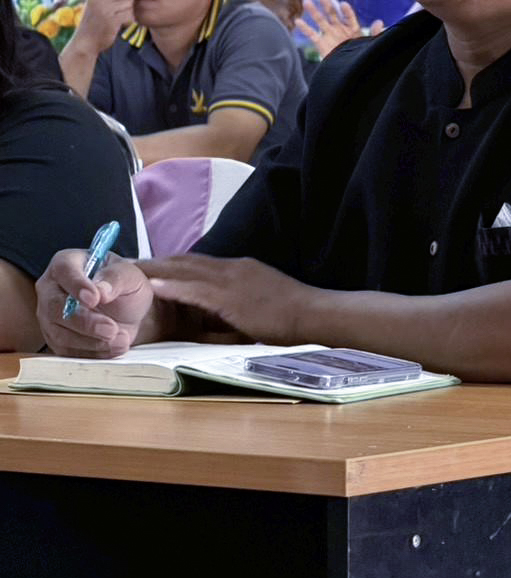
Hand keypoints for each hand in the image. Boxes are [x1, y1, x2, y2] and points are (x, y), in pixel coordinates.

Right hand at [36, 249, 154, 356]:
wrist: (127, 310)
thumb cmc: (124, 285)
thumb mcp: (130, 275)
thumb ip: (116, 278)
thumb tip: (101, 291)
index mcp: (66, 263)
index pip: (65, 271)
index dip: (78, 285)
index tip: (95, 299)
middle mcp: (51, 289)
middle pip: (56, 307)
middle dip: (85, 322)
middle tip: (111, 329)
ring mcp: (49, 316)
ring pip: (60, 333)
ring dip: (92, 341)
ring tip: (121, 339)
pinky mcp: (55, 338)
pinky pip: (67, 351)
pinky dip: (92, 352)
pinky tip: (114, 347)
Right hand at [72, 0, 138, 53]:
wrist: (85, 43)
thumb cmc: (95, 25)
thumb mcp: (98, 7)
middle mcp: (99, 0)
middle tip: (126, 9)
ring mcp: (104, 10)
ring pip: (129, 2)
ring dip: (130, 11)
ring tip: (122, 19)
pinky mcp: (111, 21)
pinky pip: (129, 14)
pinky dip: (130, 20)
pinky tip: (124, 25)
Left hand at [142, 255, 313, 344]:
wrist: (313, 314)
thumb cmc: (294, 315)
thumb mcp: (263, 302)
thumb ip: (241, 303)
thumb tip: (224, 317)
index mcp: (241, 269)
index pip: (200, 262)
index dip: (174, 262)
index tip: (153, 264)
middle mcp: (233, 268)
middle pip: (187, 260)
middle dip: (158, 261)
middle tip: (131, 261)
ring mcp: (231, 281)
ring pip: (186, 270)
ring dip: (157, 269)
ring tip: (132, 269)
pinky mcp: (230, 297)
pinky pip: (195, 289)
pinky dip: (173, 285)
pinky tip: (153, 285)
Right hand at [295, 0, 383, 58]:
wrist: (351, 72)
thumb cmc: (361, 57)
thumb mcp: (370, 44)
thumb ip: (375, 34)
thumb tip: (379, 22)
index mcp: (352, 29)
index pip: (349, 17)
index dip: (346, 11)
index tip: (343, 4)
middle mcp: (340, 30)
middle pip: (332, 14)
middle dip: (327, 5)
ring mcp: (329, 36)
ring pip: (320, 21)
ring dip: (314, 12)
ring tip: (307, 2)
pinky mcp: (321, 44)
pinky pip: (312, 35)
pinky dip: (305, 28)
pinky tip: (298, 21)